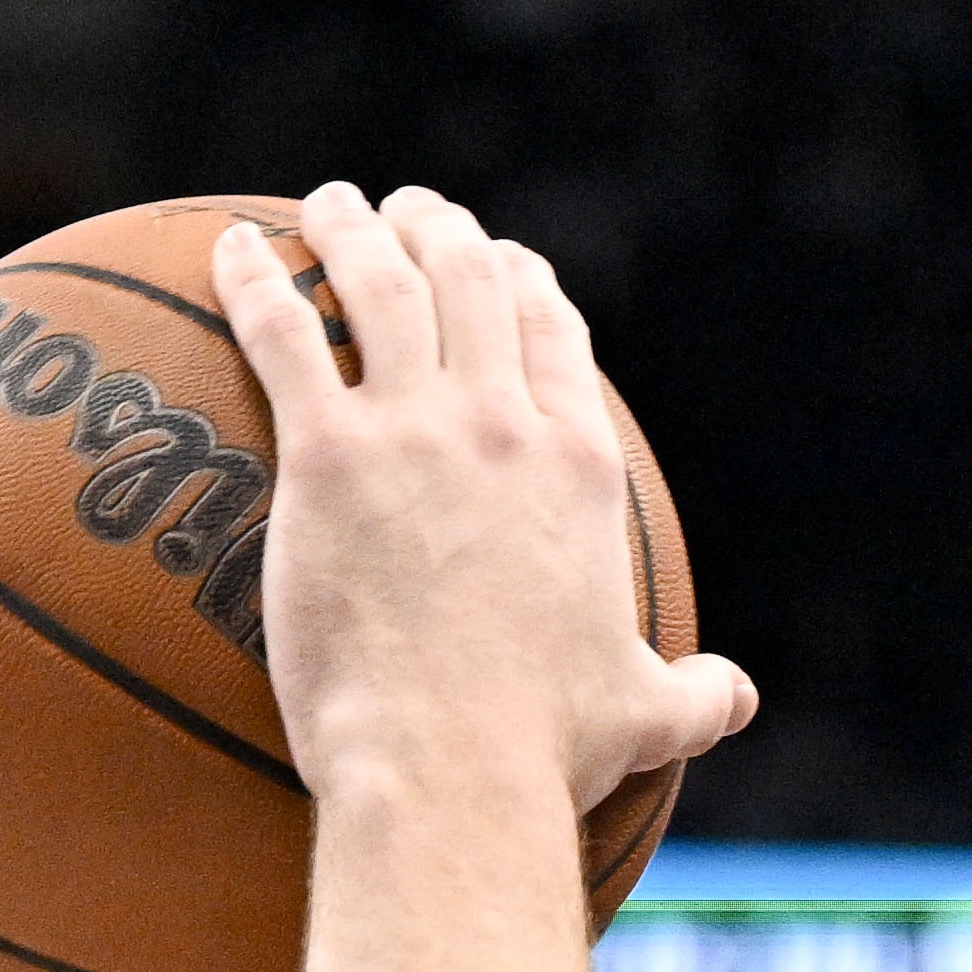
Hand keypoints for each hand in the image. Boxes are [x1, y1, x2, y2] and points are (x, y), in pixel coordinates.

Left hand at [213, 181, 757, 815]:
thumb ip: (693, 695)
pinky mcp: (327, 455)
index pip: (555, 336)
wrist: (452, 764)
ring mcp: (414, 430)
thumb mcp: (643, 715)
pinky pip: (285, 336)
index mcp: (578, 466)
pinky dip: (255, 282)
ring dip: (353, 231)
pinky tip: (233, 248)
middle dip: (438, 231)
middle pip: (470, 284)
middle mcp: (504, 425)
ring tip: (330, 208)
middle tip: (405, 212)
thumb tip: (738, 698)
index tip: (502, 261)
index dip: (525, 283)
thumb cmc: (542, 748)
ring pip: (382, 286)